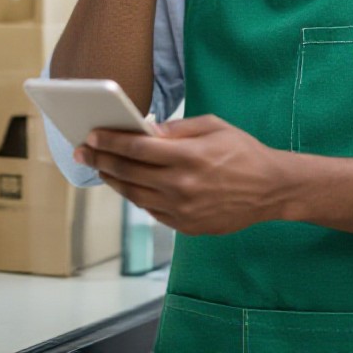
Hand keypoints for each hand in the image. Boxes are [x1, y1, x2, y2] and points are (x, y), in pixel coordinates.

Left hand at [75, 115, 283, 235]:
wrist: (270, 190)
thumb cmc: (242, 151)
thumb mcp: (213, 126)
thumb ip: (177, 129)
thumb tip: (145, 129)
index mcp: (189, 156)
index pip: (137, 148)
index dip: (110, 141)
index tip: (91, 135)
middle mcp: (182, 185)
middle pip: (129, 172)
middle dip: (101, 160)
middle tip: (82, 152)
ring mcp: (182, 210)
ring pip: (135, 195)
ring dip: (113, 180)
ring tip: (100, 169)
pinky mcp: (186, 226)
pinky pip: (151, 210)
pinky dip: (135, 196)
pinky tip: (127, 185)